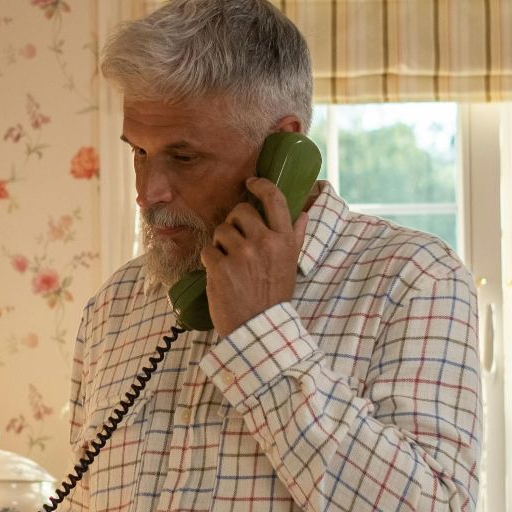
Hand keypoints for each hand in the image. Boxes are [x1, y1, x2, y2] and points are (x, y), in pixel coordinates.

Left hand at [201, 177, 305, 334]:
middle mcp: (265, 242)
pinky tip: (219, 275)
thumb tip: (303, 213)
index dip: (261, 185)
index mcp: (285, 240)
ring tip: (229, 263)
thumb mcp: (291, 266)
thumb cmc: (274, 298)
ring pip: (221, 230)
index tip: (251, 183)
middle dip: (234, 223)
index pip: (275, 198)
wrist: (258, 328)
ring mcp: (242, 254)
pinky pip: (208, 250)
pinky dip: (210, 261)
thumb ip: (295, 237)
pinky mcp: (220, 267)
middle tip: (236, 243)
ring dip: (221, 244)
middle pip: (240, 211)